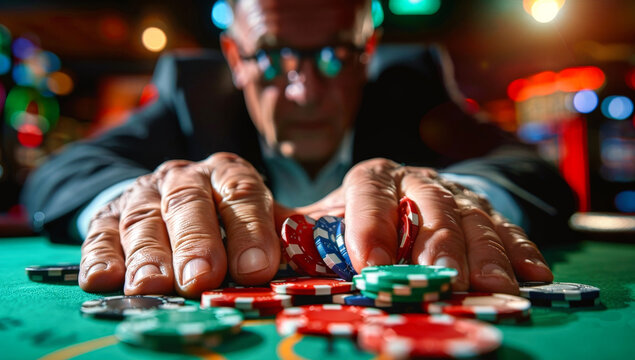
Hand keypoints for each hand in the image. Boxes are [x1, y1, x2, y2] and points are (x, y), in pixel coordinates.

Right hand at [78, 153, 281, 297]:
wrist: (168, 195)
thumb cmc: (224, 217)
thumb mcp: (256, 216)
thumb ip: (276, 236)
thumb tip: (305, 269)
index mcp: (228, 172)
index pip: (243, 192)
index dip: (250, 230)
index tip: (256, 269)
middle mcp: (185, 177)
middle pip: (189, 203)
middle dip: (196, 241)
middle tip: (201, 278)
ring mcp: (143, 193)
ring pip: (144, 218)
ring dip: (148, 254)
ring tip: (152, 286)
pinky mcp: (107, 213)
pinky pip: (99, 232)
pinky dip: (100, 255)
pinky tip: (103, 278)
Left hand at [311, 158, 552, 293]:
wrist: (395, 195)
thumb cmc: (351, 221)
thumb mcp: (317, 225)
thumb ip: (291, 236)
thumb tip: (252, 258)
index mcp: (370, 178)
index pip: (369, 194)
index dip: (371, 228)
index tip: (371, 267)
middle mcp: (415, 179)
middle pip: (430, 204)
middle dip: (440, 244)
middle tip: (447, 280)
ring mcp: (454, 193)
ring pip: (473, 216)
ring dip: (486, 253)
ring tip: (495, 287)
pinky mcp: (485, 210)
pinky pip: (507, 227)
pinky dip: (520, 250)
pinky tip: (532, 277)